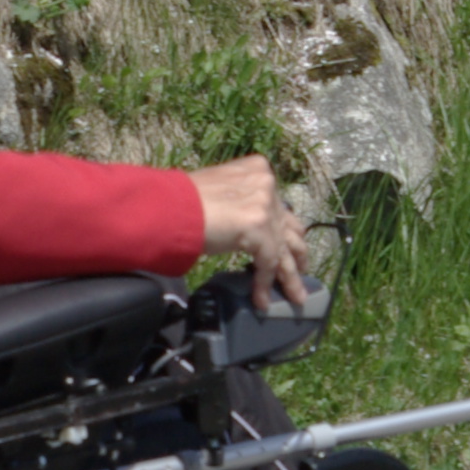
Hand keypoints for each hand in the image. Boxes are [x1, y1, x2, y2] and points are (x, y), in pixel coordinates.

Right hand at [190, 156, 313, 310]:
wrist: (169, 207)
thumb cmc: (183, 200)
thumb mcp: (220, 190)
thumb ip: (241, 201)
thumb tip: (246, 227)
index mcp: (258, 170)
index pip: (278, 206)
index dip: (283, 229)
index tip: (286, 246)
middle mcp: (267, 185)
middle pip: (289, 226)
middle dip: (296, 251)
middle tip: (301, 268)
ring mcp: (265, 206)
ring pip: (285, 248)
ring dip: (290, 275)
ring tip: (296, 295)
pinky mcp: (259, 229)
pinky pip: (268, 263)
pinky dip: (265, 283)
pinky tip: (261, 300)